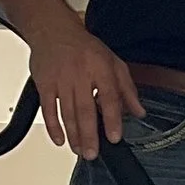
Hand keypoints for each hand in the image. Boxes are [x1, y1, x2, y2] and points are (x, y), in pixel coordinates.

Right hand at [28, 21, 145, 157]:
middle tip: (92, 154)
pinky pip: (48, 110)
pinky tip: (60, 140)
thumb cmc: (84, 48)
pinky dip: (53, 127)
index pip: (109, 97)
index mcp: (100, 68)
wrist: (53, 31)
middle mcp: (80, 74)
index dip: (112, 119)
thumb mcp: (113, 63)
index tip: (114, 137)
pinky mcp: (44, 84)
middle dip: (89, 135)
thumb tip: (139, 112)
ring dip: (73, 135)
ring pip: (66, 113)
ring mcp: (60, 80)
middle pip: (85, 109)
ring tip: (79, 150)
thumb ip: (127, 89)